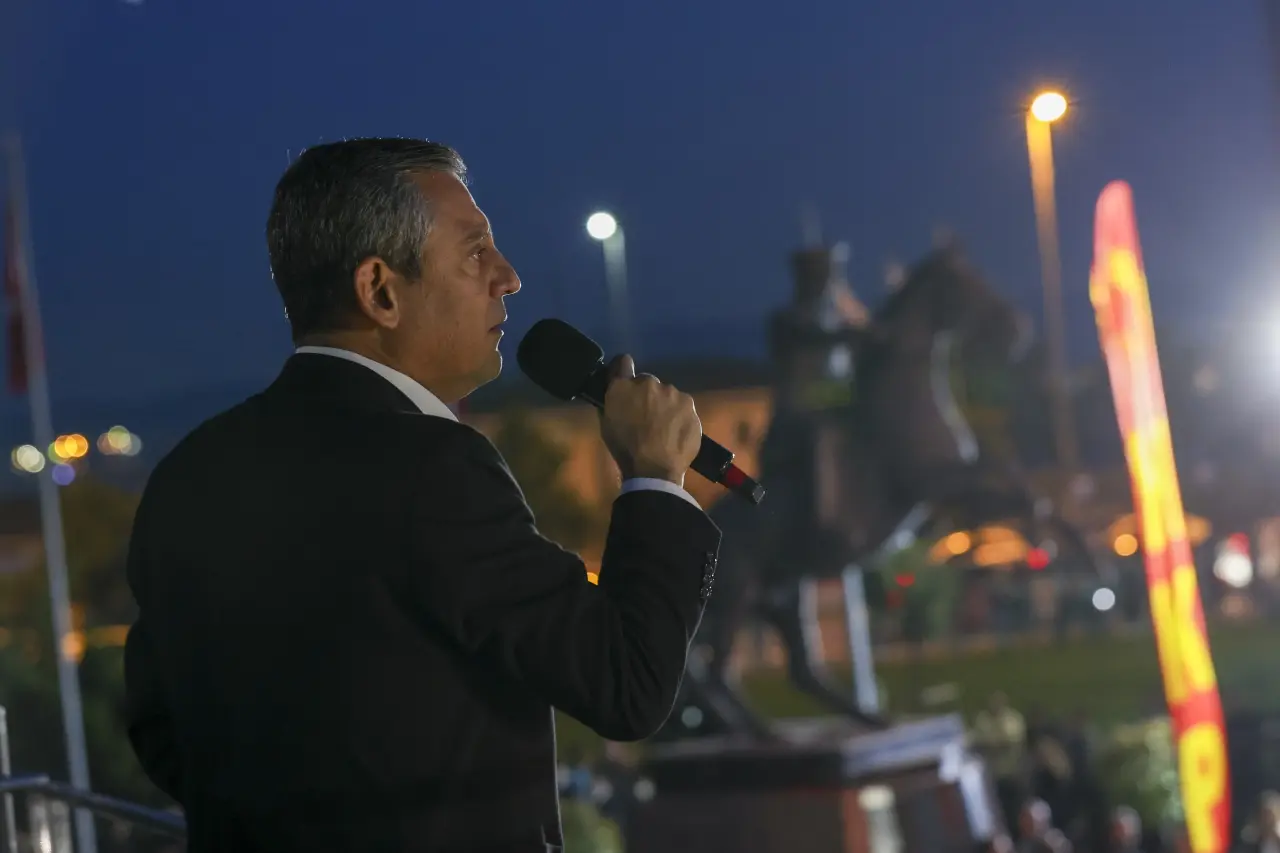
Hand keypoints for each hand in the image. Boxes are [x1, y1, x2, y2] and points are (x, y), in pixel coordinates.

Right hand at [600, 355, 701, 485]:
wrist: (655, 469)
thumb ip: (614, 401)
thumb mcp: (607, 423)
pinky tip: (675, 434)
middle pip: (649, 383)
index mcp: (624, 387)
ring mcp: (674, 394)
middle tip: (646, 416)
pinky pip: (683, 408)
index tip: (625, 381)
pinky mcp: (691, 407)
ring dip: (665, 406)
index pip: (623, 362)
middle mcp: (650, 383)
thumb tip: (618, 393)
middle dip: (647, 395)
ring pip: (668, 395)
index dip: (623, 370)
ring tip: (664, 429)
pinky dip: (679, 417)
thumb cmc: (625, 449)